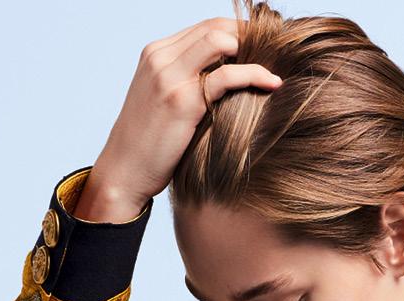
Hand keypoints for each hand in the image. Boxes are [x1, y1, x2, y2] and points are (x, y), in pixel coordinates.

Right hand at [77, 16, 282, 219]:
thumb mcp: (165, 103)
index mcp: (157, 53)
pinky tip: (273, 83)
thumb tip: (229, 82)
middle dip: (252, 37)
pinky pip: (226, 76)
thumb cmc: (150, 145)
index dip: (239, 32)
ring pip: (220, 41)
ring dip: (254, 51)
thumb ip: (189, 84)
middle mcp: (160, 57)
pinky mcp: (182, 100)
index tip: (266, 47)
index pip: (206, 26)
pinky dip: (254, 75)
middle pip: (215, 26)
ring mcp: (169, 76)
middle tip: (278, 53)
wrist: (125, 171)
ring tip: (275, 67)